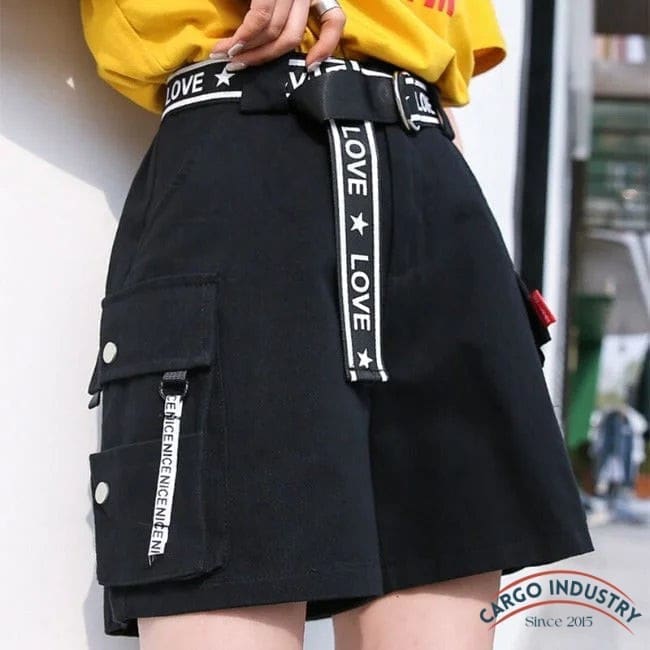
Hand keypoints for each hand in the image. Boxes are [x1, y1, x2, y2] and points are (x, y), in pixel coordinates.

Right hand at [209, 0, 345, 72]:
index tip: (310, 67)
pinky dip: (246, 35)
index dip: (326, 47)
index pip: (334, 21)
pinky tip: (233, 44)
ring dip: (250, 50)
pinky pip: (262, 17)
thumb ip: (281, 8)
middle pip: (291, 38)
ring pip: (275, 32)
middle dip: (264, 57)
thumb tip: (264, 39)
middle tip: (239, 64)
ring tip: (228, 56)